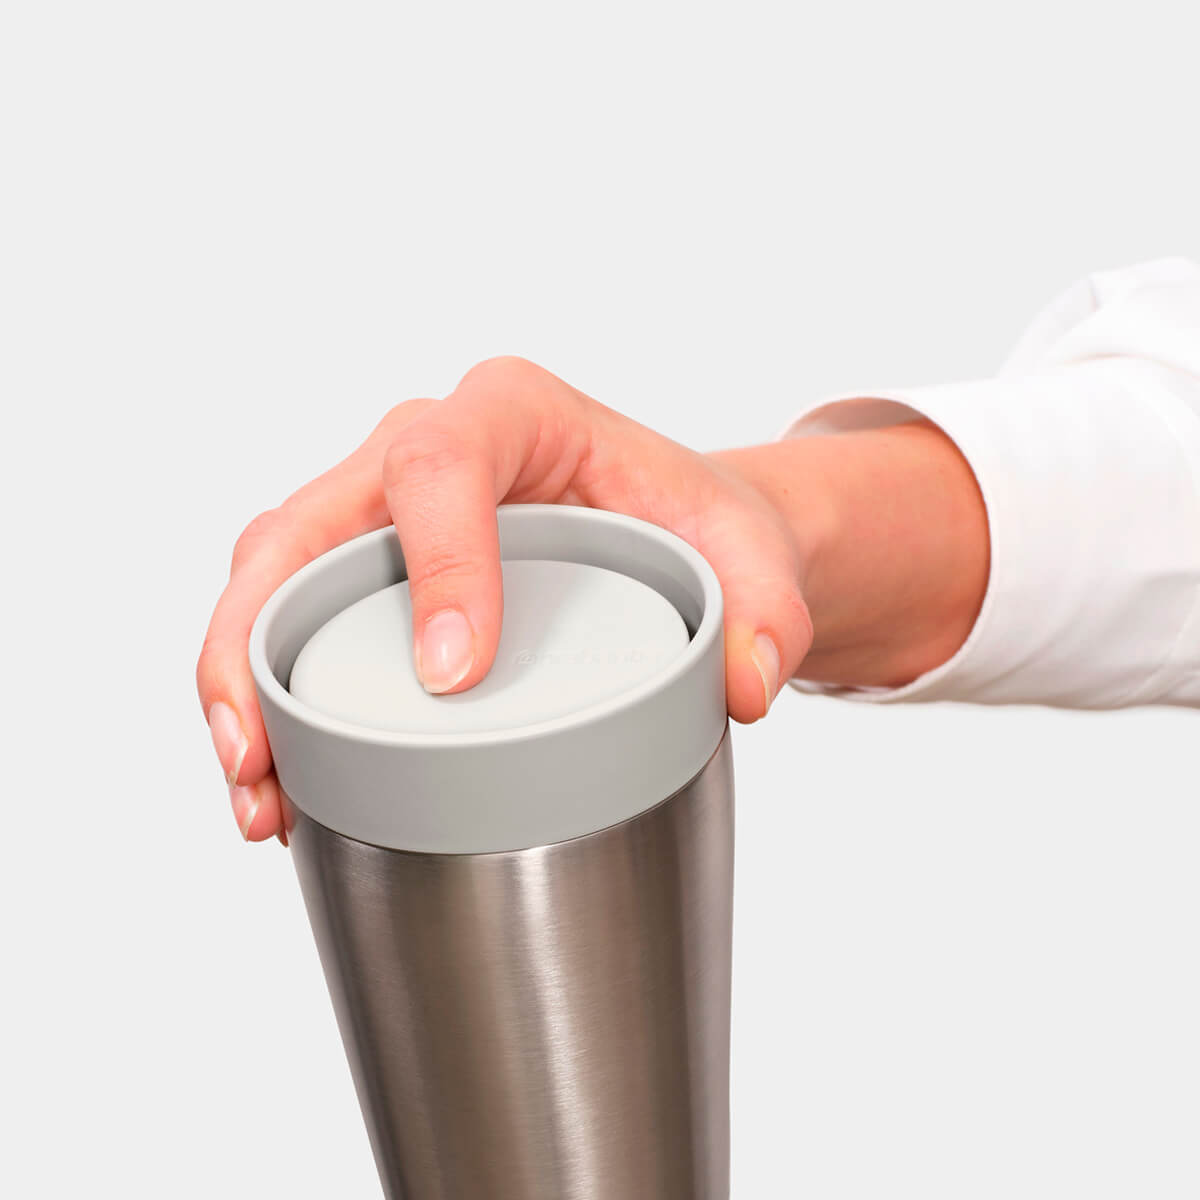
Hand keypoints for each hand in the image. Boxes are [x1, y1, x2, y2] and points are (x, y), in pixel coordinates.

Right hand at [197, 357, 817, 842]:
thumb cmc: (689, 521)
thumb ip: (769, 607)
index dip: (434, 564)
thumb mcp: (746, 550)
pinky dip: (266, 698)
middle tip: (271, 757)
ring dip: (241, 683)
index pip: (441, 466)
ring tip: (257, 797)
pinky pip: (287, 618)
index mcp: (512, 414)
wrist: (667, 530)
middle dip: (266, 641)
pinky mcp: (364, 570)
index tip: (452, 678)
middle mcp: (423, 448)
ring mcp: (379, 510)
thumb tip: (744, 687)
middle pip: (307, 523)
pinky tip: (277, 784)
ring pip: (271, 574)